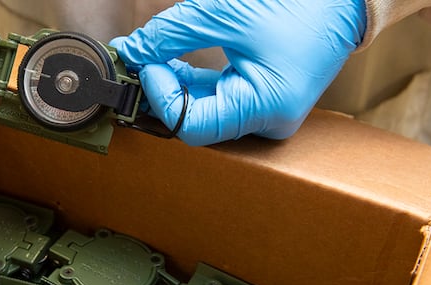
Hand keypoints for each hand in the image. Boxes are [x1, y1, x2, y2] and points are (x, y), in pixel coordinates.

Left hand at [110, 0, 365, 145]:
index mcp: (266, 108)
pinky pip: (218, 100)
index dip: (162, 97)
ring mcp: (265, 114)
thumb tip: (132, 50)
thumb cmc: (298, 4)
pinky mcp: (262, 102)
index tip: (145, 64)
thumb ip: (172, 34)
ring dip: (175, 86)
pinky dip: (193, 83)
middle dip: (164, 91)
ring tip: (153, 57)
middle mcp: (267, 122)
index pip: (193, 125)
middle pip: (196, 121)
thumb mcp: (225, 14)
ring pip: (204, 111)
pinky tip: (172, 60)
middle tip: (139, 61)